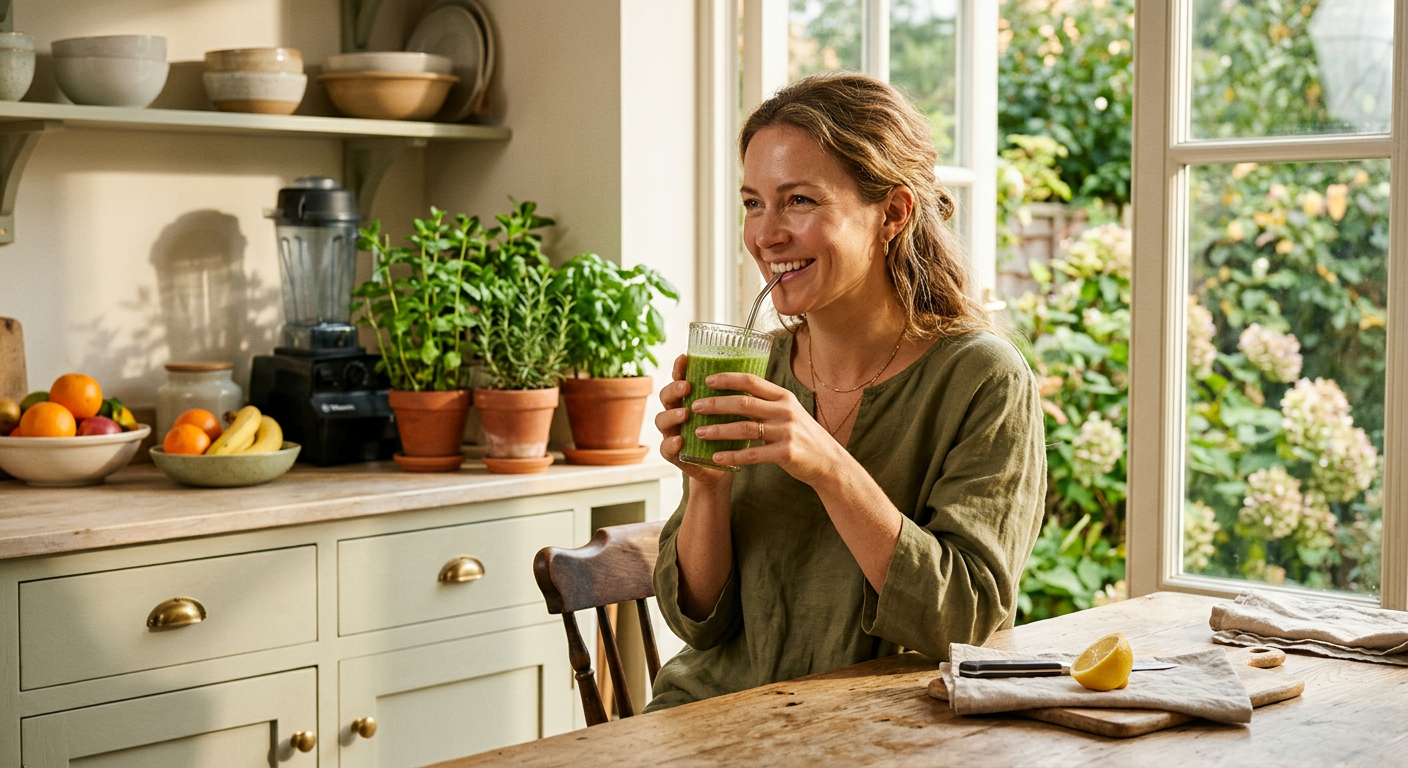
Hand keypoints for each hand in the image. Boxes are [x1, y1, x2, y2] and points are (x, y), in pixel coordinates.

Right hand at [655, 354, 733, 492]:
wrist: (722, 468)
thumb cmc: (727, 435)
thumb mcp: (731, 413)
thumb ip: (732, 395)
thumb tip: (753, 366)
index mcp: (689, 399)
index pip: (680, 379)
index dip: (679, 368)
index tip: (684, 358)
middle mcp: (677, 413)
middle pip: (666, 396)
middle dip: (674, 389)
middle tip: (686, 387)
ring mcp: (673, 433)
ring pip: (661, 420)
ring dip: (671, 415)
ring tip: (684, 414)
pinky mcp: (674, 454)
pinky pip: (666, 448)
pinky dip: (671, 443)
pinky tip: (679, 440)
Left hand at [688, 371, 845, 485]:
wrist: (828, 462)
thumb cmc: (803, 436)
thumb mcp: (789, 412)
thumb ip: (767, 403)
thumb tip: (735, 393)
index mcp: (783, 397)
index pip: (751, 381)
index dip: (727, 378)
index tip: (706, 380)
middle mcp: (785, 411)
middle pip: (743, 403)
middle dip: (716, 404)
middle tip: (695, 406)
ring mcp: (786, 432)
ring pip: (744, 428)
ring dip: (719, 430)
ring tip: (699, 432)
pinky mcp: (785, 453)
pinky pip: (752, 454)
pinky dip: (732, 456)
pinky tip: (716, 458)